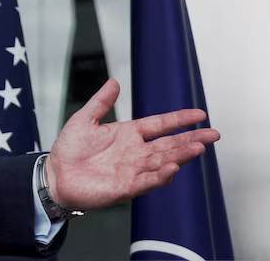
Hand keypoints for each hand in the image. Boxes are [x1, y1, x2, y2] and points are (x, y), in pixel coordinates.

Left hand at [44, 78, 219, 211]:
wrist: (55, 175)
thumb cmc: (69, 149)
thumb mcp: (84, 119)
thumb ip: (101, 102)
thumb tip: (114, 82)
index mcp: (128, 134)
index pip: (160, 125)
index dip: (179, 120)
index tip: (200, 114)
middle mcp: (135, 152)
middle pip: (169, 144)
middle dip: (192, 139)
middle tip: (214, 134)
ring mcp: (133, 170)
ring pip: (163, 161)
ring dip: (181, 155)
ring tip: (199, 147)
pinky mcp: (125, 187)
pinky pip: (147, 181)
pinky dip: (160, 176)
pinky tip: (172, 168)